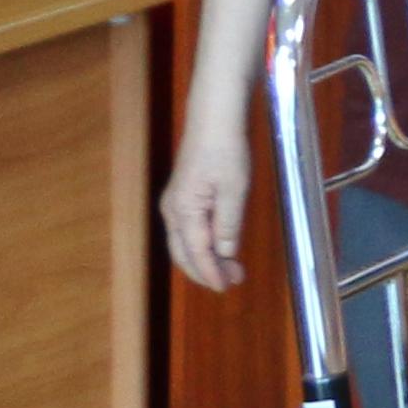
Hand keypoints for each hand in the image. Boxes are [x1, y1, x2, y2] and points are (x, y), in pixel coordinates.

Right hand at [159, 125, 252, 291]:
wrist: (213, 120)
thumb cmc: (226, 150)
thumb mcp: (234, 188)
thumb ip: (228, 223)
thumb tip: (226, 253)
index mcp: (183, 210)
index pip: (197, 251)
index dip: (211, 272)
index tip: (226, 287)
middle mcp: (172, 211)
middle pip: (184, 252)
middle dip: (205, 271)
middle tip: (231, 282)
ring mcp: (174, 204)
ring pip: (184, 243)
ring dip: (204, 259)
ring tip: (229, 269)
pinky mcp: (181, 197)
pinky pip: (187, 231)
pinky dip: (201, 245)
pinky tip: (218, 248)